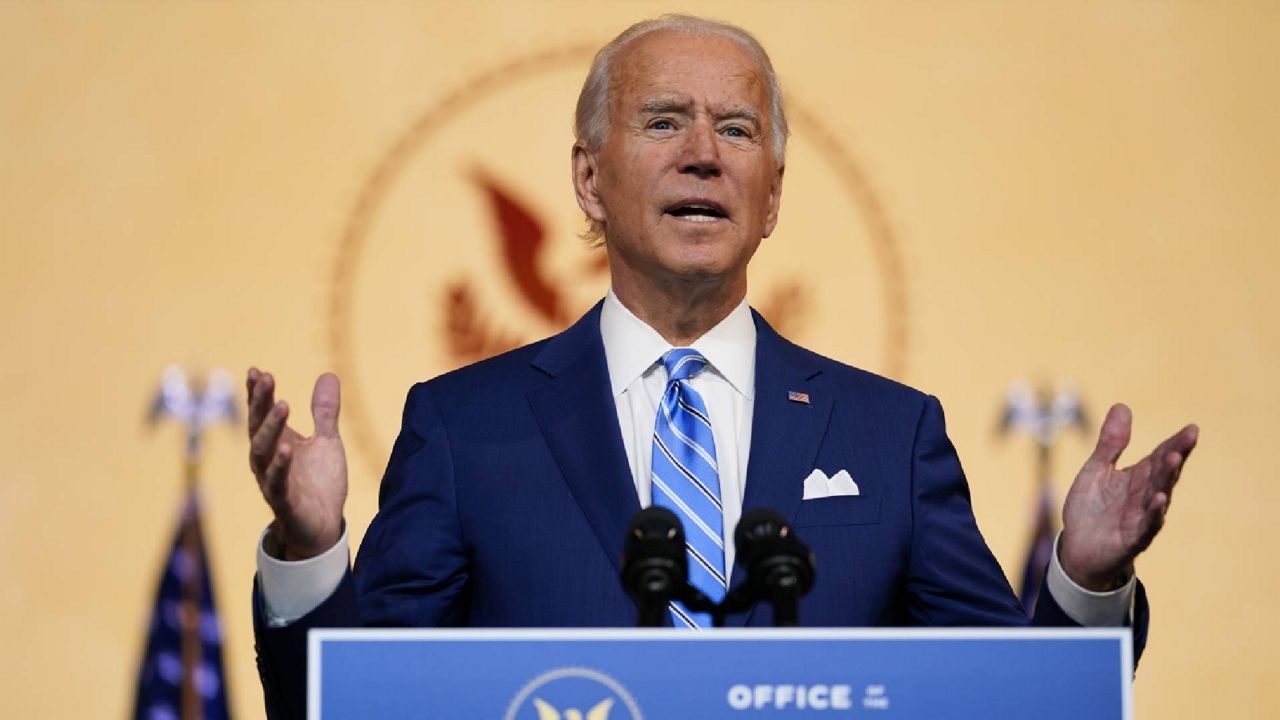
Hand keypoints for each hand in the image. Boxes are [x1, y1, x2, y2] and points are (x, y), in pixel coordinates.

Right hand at [247, 368, 347, 559]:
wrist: (325, 526)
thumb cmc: (320, 484)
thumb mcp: (328, 441)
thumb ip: (325, 411)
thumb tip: (328, 374)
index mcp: (278, 442)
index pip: (263, 413)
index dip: (259, 393)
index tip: (257, 370)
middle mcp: (268, 460)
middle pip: (258, 427)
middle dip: (260, 402)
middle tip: (265, 378)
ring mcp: (273, 481)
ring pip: (262, 452)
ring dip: (270, 427)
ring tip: (282, 405)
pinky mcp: (283, 502)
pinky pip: (276, 482)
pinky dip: (280, 465)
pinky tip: (286, 447)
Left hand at [1059, 403, 1197, 590]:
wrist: (1077, 548)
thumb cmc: (1091, 508)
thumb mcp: (1097, 469)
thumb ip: (1111, 443)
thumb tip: (1122, 405)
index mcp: (1139, 477)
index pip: (1161, 456)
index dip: (1176, 443)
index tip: (1192, 428)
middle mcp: (1146, 496)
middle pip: (1163, 473)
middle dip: (1175, 455)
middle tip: (1187, 438)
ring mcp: (1141, 517)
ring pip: (1158, 496)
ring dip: (1166, 479)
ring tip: (1174, 460)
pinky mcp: (1132, 538)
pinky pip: (1146, 525)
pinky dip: (1153, 513)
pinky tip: (1159, 500)